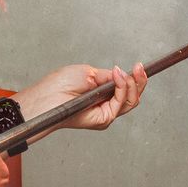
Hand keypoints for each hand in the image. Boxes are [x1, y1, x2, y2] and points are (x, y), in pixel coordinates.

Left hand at [18, 63, 147, 132]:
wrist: (47, 98)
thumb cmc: (59, 86)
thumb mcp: (89, 73)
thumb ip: (109, 76)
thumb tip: (124, 74)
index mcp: (102, 93)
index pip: (127, 88)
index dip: (136, 78)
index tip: (140, 66)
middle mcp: (106, 105)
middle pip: (134, 96)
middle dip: (139, 81)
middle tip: (139, 68)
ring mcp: (106, 113)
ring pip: (131, 101)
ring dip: (131, 84)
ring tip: (124, 73)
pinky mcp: (103, 119)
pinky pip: (120, 104)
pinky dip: (123, 89)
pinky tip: (118, 78)